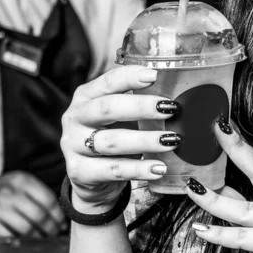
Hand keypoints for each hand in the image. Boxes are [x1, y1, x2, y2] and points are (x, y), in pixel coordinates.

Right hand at [0, 171, 65, 237]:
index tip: (62, 225)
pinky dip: (21, 242)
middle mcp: (9, 192)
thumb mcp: (20, 184)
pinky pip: (10, 236)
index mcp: (22, 180)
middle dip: (51, 229)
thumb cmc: (2, 191)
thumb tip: (62, 221)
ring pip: (26, 228)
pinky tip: (26, 242)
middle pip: (39, 216)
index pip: (48, 200)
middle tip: (55, 235)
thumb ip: (40, 196)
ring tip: (44, 240)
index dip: (58, 216)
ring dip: (39, 238)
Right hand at [61, 66, 180, 210]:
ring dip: (145, 141)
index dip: (130, 77)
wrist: (89, 178)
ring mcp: (73, 145)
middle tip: (171, 109)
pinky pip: (113, 170)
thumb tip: (178, 98)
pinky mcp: (80, 172)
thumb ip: (138, 106)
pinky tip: (159, 168)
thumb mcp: (119, 118)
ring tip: (172, 141)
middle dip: (141, 107)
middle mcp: (76, 118)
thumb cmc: (110, 139)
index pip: (107, 82)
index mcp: (86, 97)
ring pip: (111, 141)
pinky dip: (138, 169)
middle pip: (107, 108)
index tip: (155, 75)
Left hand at [187, 120, 252, 252]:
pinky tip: (200, 228)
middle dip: (236, 149)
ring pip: (243, 209)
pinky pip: (242, 236)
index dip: (247, 149)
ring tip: (191, 188)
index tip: (227, 130)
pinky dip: (218, 234)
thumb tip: (222, 191)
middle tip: (215, 130)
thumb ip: (250, 215)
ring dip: (212, 200)